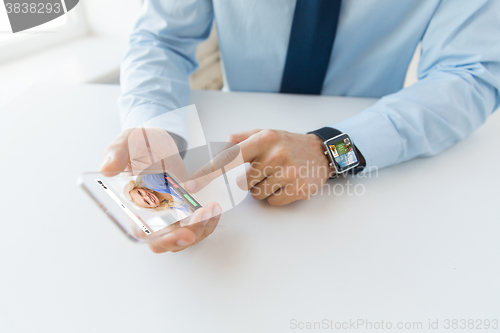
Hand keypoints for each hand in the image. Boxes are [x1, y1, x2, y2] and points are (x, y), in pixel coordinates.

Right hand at [100, 128, 221, 252]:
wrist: (158, 140)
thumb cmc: (139, 143)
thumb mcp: (126, 142)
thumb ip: (117, 154)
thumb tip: (107, 169)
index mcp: (133, 205)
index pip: (144, 233)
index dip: (162, 238)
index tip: (183, 233)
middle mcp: (150, 216)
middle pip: (167, 242)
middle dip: (187, 236)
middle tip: (203, 217)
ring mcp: (168, 215)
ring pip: (184, 237)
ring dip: (201, 228)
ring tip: (212, 208)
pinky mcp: (183, 210)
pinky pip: (196, 226)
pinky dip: (208, 221)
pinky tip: (214, 208)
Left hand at [186, 129, 331, 205]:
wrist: (320, 153)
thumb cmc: (286, 144)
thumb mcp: (264, 134)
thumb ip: (239, 139)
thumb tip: (217, 148)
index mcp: (264, 139)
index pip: (230, 158)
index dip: (208, 173)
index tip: (191, 186)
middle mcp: (276, 154)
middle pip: (241, 183)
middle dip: (248, 180)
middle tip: (265, 170)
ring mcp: (289, 172)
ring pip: (256, 194)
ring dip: (262, 189)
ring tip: (277, 176)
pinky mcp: (299, 188)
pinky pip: (272, 201)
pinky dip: (275, 196)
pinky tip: (286, 184)